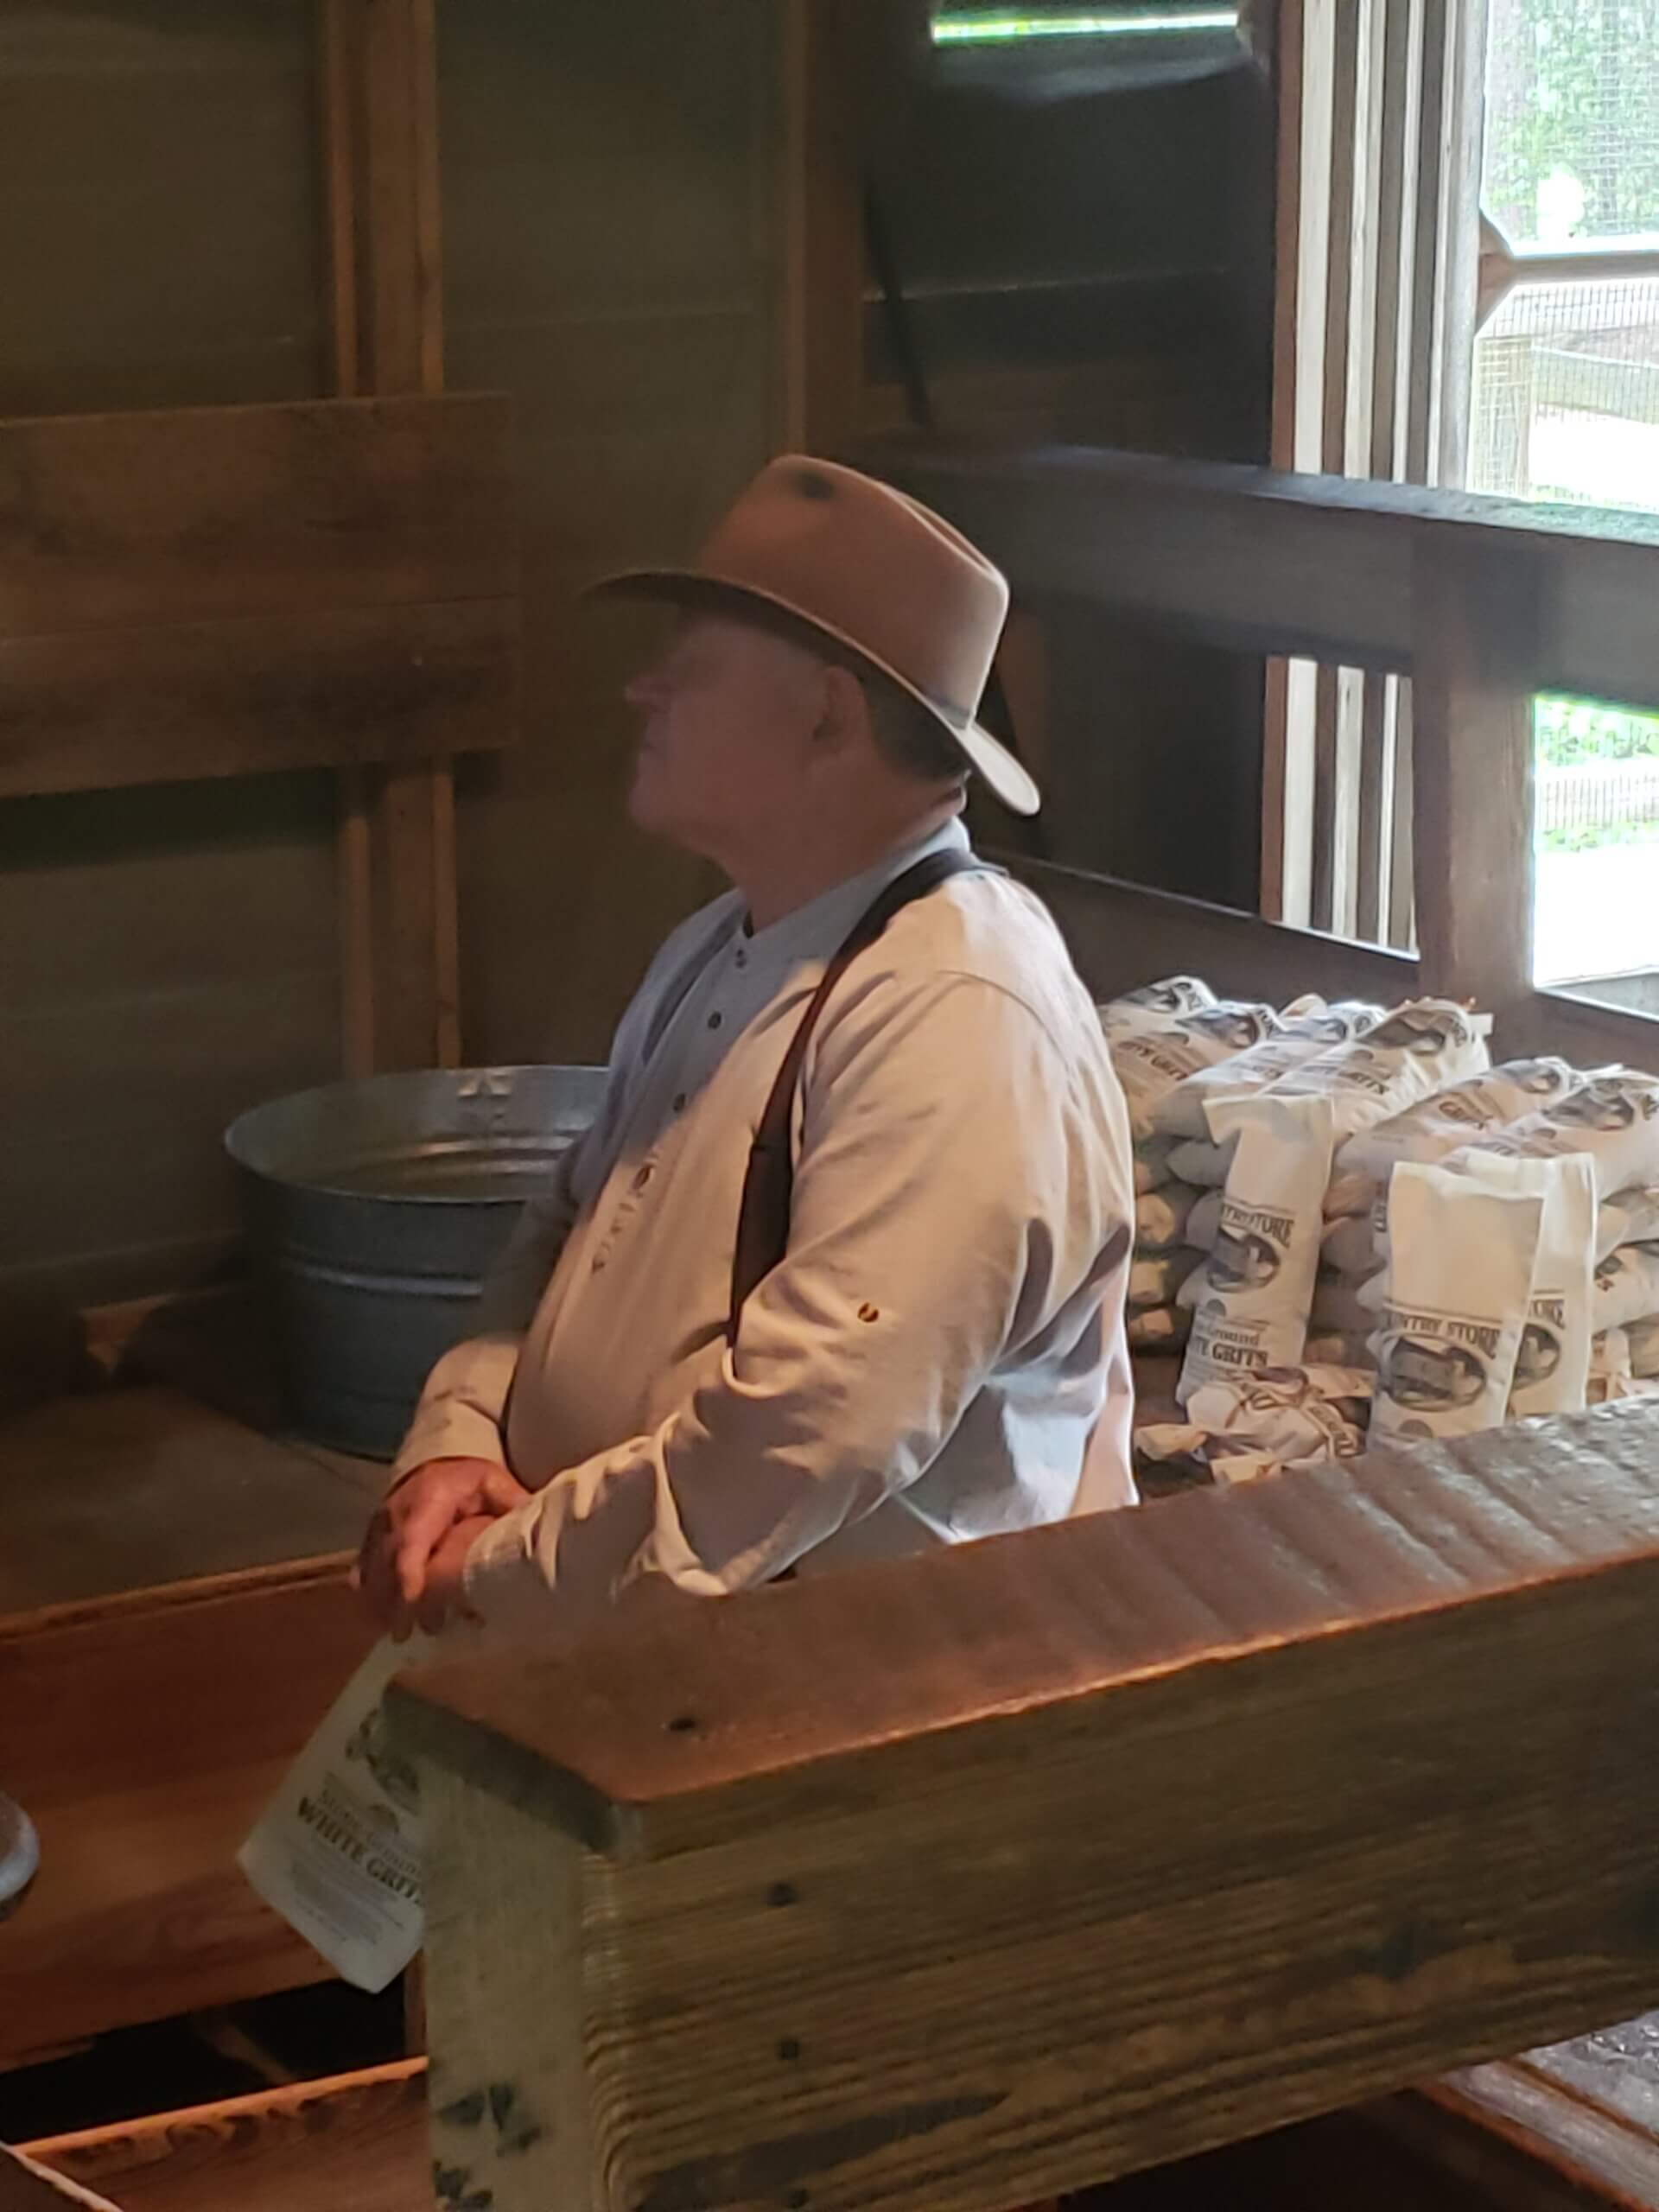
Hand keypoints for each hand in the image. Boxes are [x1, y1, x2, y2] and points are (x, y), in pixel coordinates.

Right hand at [354, 1457, 528, 1634]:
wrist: (436, 1463)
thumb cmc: (469, 1479)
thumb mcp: (493, 1483)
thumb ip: (511, 1505)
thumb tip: (535, 1532)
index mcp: (428, 1499)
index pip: (411, 1541)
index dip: (408, 1575)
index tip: (412, 1605)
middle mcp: (395, 1513)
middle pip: (387, 1562)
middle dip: (393, 1599)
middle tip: (406, 1633)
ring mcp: (378, 1526)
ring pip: (370, 1567)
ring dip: (380, 1602)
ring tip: (398, 1633)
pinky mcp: (371, 1538)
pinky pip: (362, 1568)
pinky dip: (368, 1593)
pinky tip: (378, 1618)